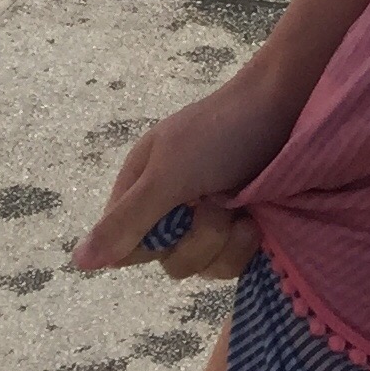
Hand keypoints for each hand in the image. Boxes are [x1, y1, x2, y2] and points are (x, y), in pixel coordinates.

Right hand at [71, 69, 302, 280]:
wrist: (292, 104)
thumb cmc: (222, 131)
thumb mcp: (168, 173)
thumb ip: (126, 220)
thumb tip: (77, 262)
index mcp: (142, 188)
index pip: (124, 246)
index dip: (147, 244)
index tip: (170, 219)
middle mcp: (173, 207)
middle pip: (167, 260)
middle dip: (196, 241)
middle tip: (217, 204)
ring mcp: (211, 219)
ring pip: (202, 266)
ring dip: (223, 244)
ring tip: (242, 211)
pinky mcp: (244, 228)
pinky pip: (231, 264)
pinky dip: (244, 247)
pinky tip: (258, 222)